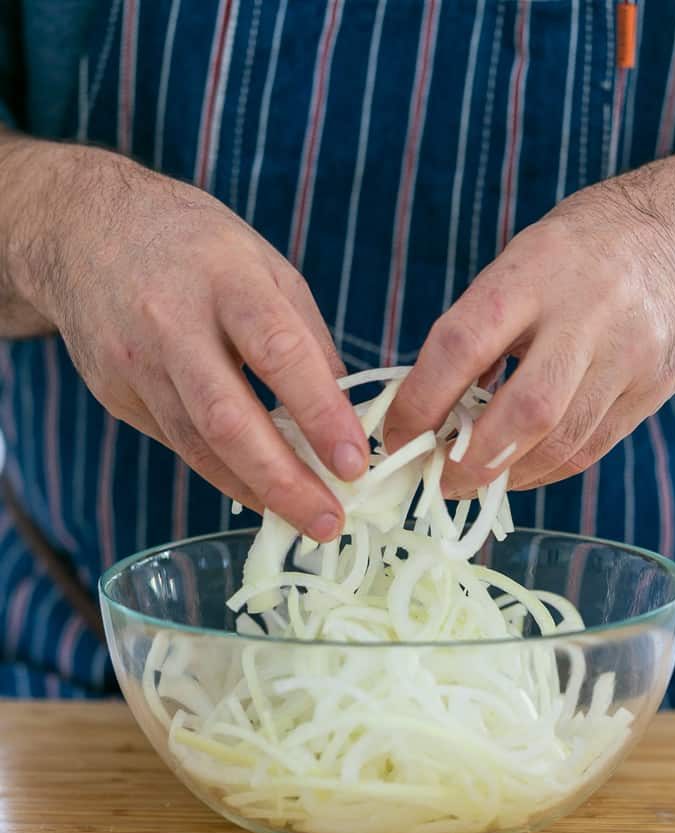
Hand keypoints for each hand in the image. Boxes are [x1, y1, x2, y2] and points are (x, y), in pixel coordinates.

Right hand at [9, 143, 367, 539]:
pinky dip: (221, 472)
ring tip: (302, 519)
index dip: (318, 412)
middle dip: (283, 480)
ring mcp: (134, 362)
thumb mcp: (264, 264)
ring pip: (197, 445)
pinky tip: (256, 490)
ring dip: (255, 490)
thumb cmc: (194, 246)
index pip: (278, 351)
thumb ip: (306, 336)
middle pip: (227, 418)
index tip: (353, 463)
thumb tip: (346, 412)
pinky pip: (177, 443)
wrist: (82, 230)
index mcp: (225, 278)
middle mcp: (171, 321)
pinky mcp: (115, 393)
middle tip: (329, 521)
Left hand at [385, 147, 674, 495]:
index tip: (395, 437)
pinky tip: (518, 471)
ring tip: (473, 481)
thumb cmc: (584, 250)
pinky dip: (544, 471)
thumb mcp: (524, 258)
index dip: (420, 401)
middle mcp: (588, 313)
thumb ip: (481, 326)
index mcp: (535, 269)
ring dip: (507, 475)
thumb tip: (428, 407)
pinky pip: (591, 448)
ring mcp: (629, 354)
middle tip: (439, 480)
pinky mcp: (653, 388)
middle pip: (525, 411)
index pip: (462, 344)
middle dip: (472, 461)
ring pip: (561, 441)